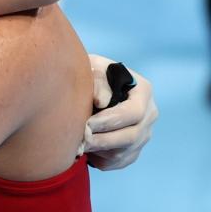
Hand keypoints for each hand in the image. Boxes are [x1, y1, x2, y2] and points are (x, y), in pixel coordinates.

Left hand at [81, 54, 157, 169]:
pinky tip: (86, 149)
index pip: (133, 113)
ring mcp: (144, 133)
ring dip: (99, 151)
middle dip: (102, 140)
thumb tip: (101, 101)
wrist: (92, 84)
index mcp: (143, 90)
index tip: (88, 123)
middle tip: (80, 139)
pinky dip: (100, 159)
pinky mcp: (134, 149)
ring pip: (123, 153)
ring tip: (79, 143)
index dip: (110, 121)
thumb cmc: (92, 71)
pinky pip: (119, 162)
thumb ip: (97, 79)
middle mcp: (149, 113)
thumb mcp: (94, 66)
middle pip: (131, 137)